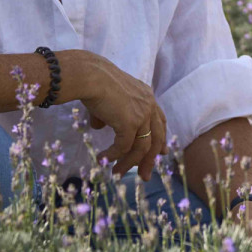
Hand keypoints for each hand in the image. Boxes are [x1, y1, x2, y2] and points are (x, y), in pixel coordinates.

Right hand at [67, 50, 167, 181]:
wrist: (89, 76)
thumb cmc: (93, 82)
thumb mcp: (107, 99)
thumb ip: (108, 113)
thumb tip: (99, 126)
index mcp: (147, 96)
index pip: (159, 121)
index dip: (161, 138)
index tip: (162, 153)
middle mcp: (149, 105)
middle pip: (156, 138)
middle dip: (150, 159)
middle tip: (144, 175)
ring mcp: (142, 115)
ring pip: (141, 148)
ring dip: (128, 163)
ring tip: (116, 173)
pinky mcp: (130, 123)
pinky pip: (124, 147)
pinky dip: (113, 156)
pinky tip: (102, 160)